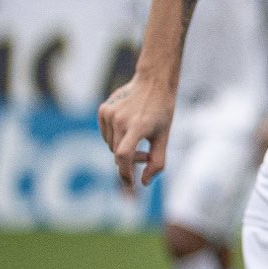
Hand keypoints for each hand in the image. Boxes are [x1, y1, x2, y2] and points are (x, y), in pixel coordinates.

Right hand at [97, 75, 175, 191]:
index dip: (125, 173)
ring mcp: (108, 114)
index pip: (124, 155)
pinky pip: (106, 134)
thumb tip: (144, 182)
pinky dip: (115, 138)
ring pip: (110, 145)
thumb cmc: (162, 112)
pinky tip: (128, 128)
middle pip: (117, 154)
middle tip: (145, 156)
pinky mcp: (102, 110)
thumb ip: (157, 162)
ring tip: (139, 140)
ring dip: (122, 149)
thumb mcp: (165, 137)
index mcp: (137, 126)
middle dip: (130, 161)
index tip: (130, 186)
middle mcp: (120, 120)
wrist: (152, 83)